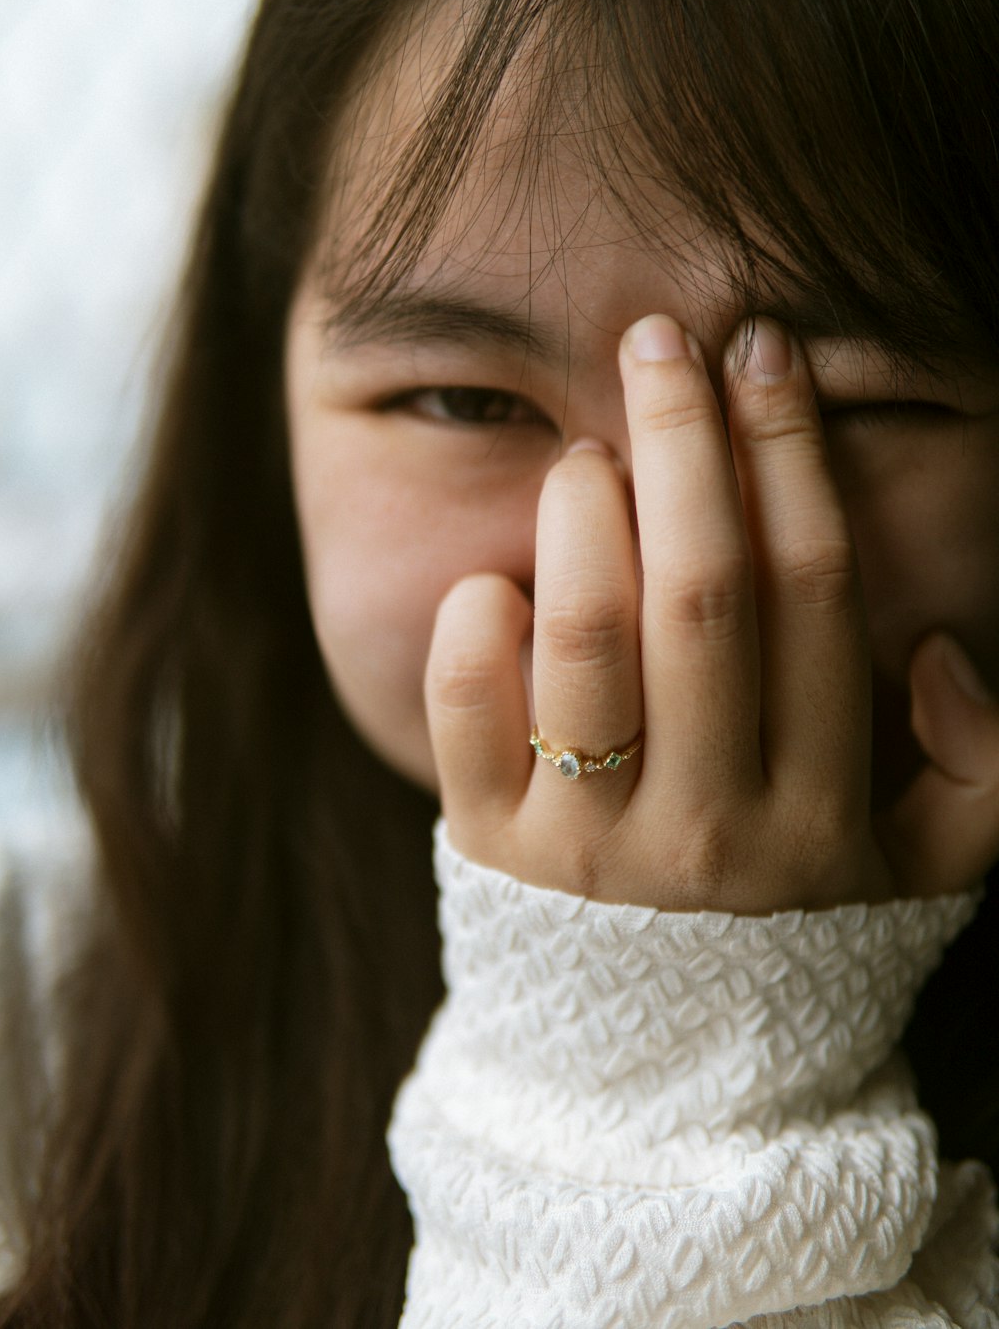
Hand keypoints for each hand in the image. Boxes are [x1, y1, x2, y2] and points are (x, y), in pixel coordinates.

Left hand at [425, 315, 998, 911]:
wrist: (655, 1069)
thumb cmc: (789, 933)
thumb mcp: (920, 874)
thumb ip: (977, 772)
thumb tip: (933, 650)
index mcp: (819, 814)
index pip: (813, 594)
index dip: (790, 456)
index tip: (765, 356)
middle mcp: (707, 827)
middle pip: (702, 593)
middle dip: (685, 442)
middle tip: (660, 342)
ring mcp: (588, 844)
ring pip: (586, 641)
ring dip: (583, 517)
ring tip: (585, 454)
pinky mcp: (488, 848)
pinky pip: (464, 717)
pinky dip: (470, 629)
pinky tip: (490, 582)